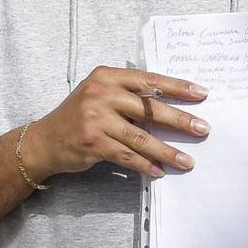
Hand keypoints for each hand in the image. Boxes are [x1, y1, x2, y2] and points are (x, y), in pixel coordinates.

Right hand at [26, 66, 206, 179]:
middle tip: (203, 129)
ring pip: (141, 138)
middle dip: (180, 121)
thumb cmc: (81, 116)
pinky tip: (160, 171)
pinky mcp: (93, 143)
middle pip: (150, 109)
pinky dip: (146, 165)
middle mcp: (101, 94)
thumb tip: (173, 107)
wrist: (45, 140)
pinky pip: (127, 156)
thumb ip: (130, 96)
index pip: (150, 79)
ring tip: (187, 161)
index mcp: (108, 76)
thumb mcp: (102, 95)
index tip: (201, 94)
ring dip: (167, 151)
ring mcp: (95, 119)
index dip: (178, 87)